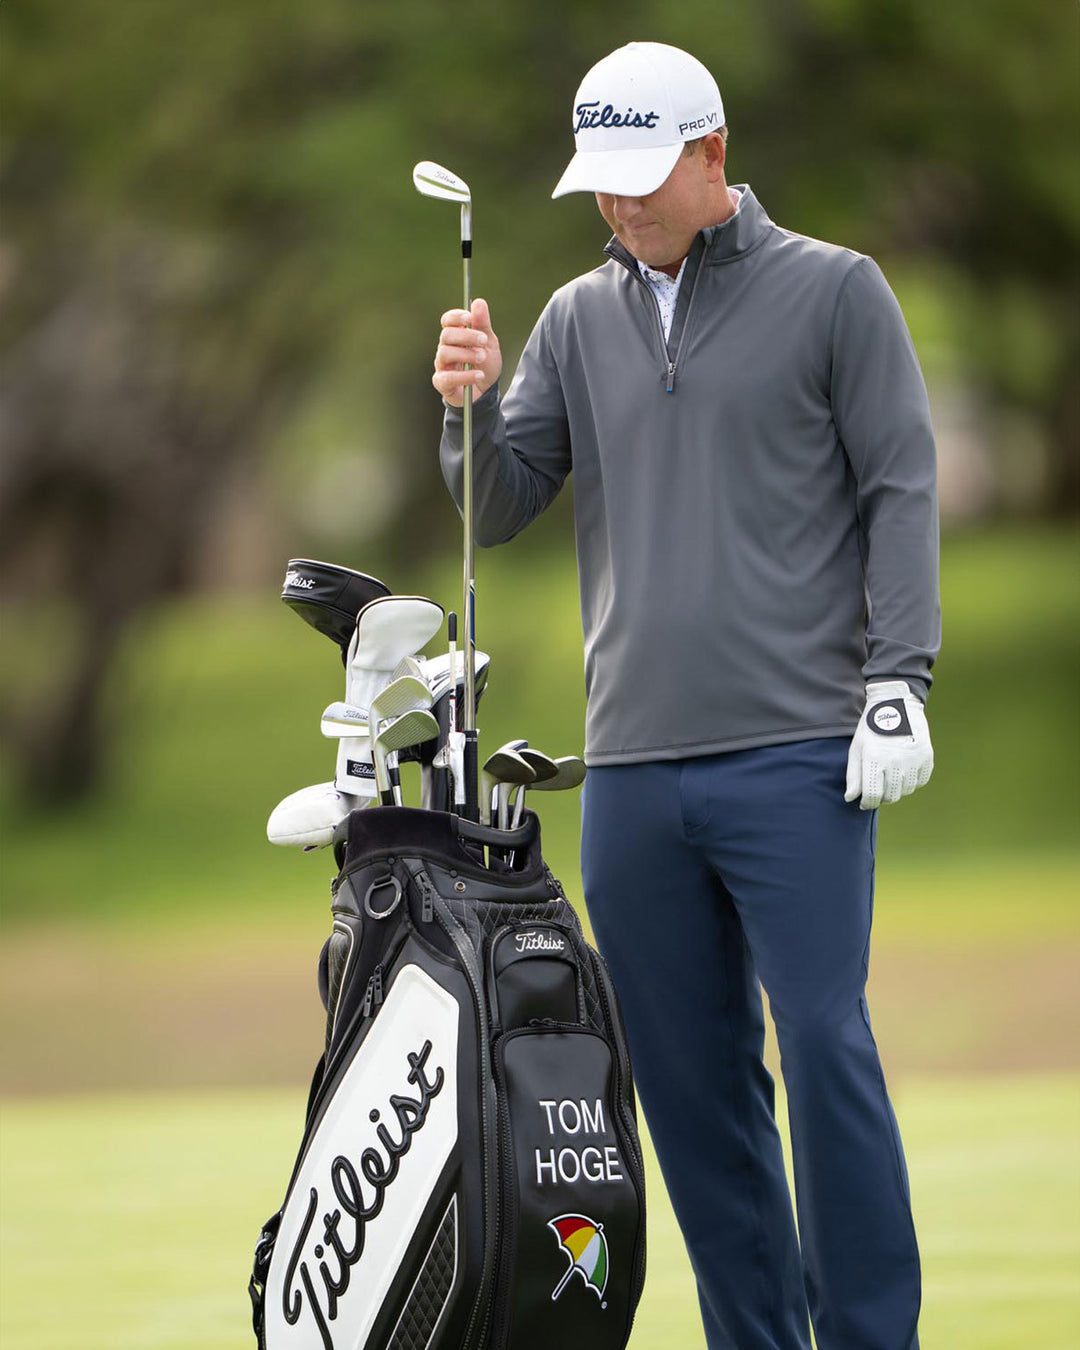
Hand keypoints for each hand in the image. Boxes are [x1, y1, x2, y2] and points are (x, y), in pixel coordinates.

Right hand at [432, 297, 501, 406]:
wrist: (486, 392)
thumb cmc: (485, 364)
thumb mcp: (489, 343)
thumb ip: (483, 324)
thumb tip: (478, 302)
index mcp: (456, 335)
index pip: (447, 320)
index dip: (455, 317)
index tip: (468, 318)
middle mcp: (445, 348)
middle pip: (446, 335)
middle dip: (466, 336)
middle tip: (483, 340)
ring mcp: (442, 365)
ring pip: (445, 353)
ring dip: (466, 355)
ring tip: (482, 358)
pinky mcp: (442, 382)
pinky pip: (448, 377)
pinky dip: (465, 376)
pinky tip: (479, 375)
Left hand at [845, 681, 933, 809]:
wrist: (896, 704)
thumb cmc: (872, 728)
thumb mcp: (857, 748)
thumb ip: (854, 775)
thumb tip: (851, 798)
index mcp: (875, 759)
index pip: (872, 795)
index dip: (867, 803)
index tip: (865, 802)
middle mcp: (896, 761)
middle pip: (891, 797)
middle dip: (882, 797)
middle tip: (878, 788)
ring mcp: (914, 760)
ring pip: (906, 791)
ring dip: (897, 789)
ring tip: (890, 776)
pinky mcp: (927, 757)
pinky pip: (921, 782)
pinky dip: (912, 781)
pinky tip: (904, 771)